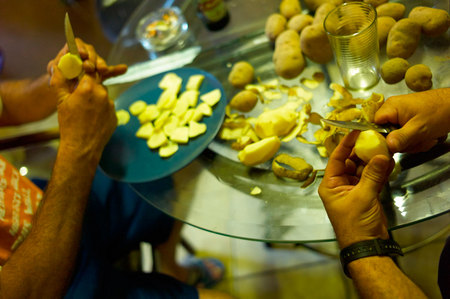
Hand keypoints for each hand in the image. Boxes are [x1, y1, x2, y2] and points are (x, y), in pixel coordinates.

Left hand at [47, 38, 126, 80]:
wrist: (68, 99)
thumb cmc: (59, 87)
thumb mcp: (54, 80)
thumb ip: (54, 73)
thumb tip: (54, 65)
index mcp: (70, 55)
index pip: (76, 45)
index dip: (80, 47)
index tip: (82, 54)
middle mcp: (82, 58)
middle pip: (90, 52)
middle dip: (92, 58)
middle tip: (91, 67)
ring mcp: (92, 67)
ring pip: (99, 61)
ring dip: (102, 64)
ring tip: (103, 70)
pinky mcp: (100, 75)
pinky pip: (109, 71)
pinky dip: (116, 70)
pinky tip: (124, 69)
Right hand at [49, 64, 116, 162]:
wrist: (82, 147)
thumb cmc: (69, 124)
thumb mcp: (61, 102)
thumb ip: (60, 82)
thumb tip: (58, 67)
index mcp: (88, 88)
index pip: (89, 72)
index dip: (84, 74)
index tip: (80, 78)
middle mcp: (103, 94)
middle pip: (97, 84)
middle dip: (89, 89)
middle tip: (80, 99)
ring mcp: (111, 106)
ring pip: (103, 97)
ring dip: (96, 100)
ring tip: (86, 112)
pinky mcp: (115, 115)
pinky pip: (108, 109)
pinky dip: (102, 111)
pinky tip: (93, 120)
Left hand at [318, 131, 393, 248]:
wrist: (367, 246)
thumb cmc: (356, 223)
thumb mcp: (363, 196)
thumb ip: (372, 175)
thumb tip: (380, 156)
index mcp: (330, 185)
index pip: (336, 159)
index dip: (345, 144)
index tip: (355, 131)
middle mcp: (339, 185)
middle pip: (350, 162)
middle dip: (361, 151)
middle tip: (373, 138)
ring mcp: (353, 190)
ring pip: (362, 169)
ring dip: (372, 160)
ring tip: (383, 148)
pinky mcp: (366, 195)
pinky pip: (371, 178)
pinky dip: (379, 171)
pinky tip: (388, 162)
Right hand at [375, 88, 449, 152]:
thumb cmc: (440, 112)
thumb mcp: (420, 128)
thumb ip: (401, 138)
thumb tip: (386, 147)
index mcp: (390, 107)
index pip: (373, 125)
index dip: (379, 138)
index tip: (390, 146)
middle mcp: (392, 110)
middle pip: (385, 134)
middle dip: (401, 143)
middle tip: (416, 142)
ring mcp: (401, 115)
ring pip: (396, 137)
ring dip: (411, 143)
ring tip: (425, 139)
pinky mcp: (409, 120)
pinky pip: (405, 135)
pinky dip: (415, 140)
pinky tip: (426, 138)